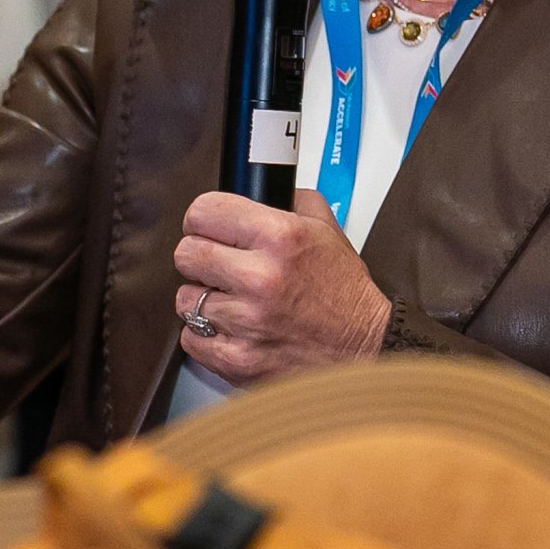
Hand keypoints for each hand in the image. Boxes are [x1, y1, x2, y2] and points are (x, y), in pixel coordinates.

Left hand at [171, 189, 389, 382]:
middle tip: (218, 265)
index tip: (207, 227)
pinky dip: (206, 335)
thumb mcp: (327, 232)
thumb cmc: (346, 296)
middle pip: (186, 253)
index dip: (202, 218)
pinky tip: (232, 328)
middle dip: (199, 257)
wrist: (365, 350)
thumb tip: (261, 189)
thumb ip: (292, 202)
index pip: (203, 211)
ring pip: (184, 299)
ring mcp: (246, 322)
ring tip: (232, 301)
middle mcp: (260, 278)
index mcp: (279, 237)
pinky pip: (192, 338)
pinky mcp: (238, 360)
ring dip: (204, 299)